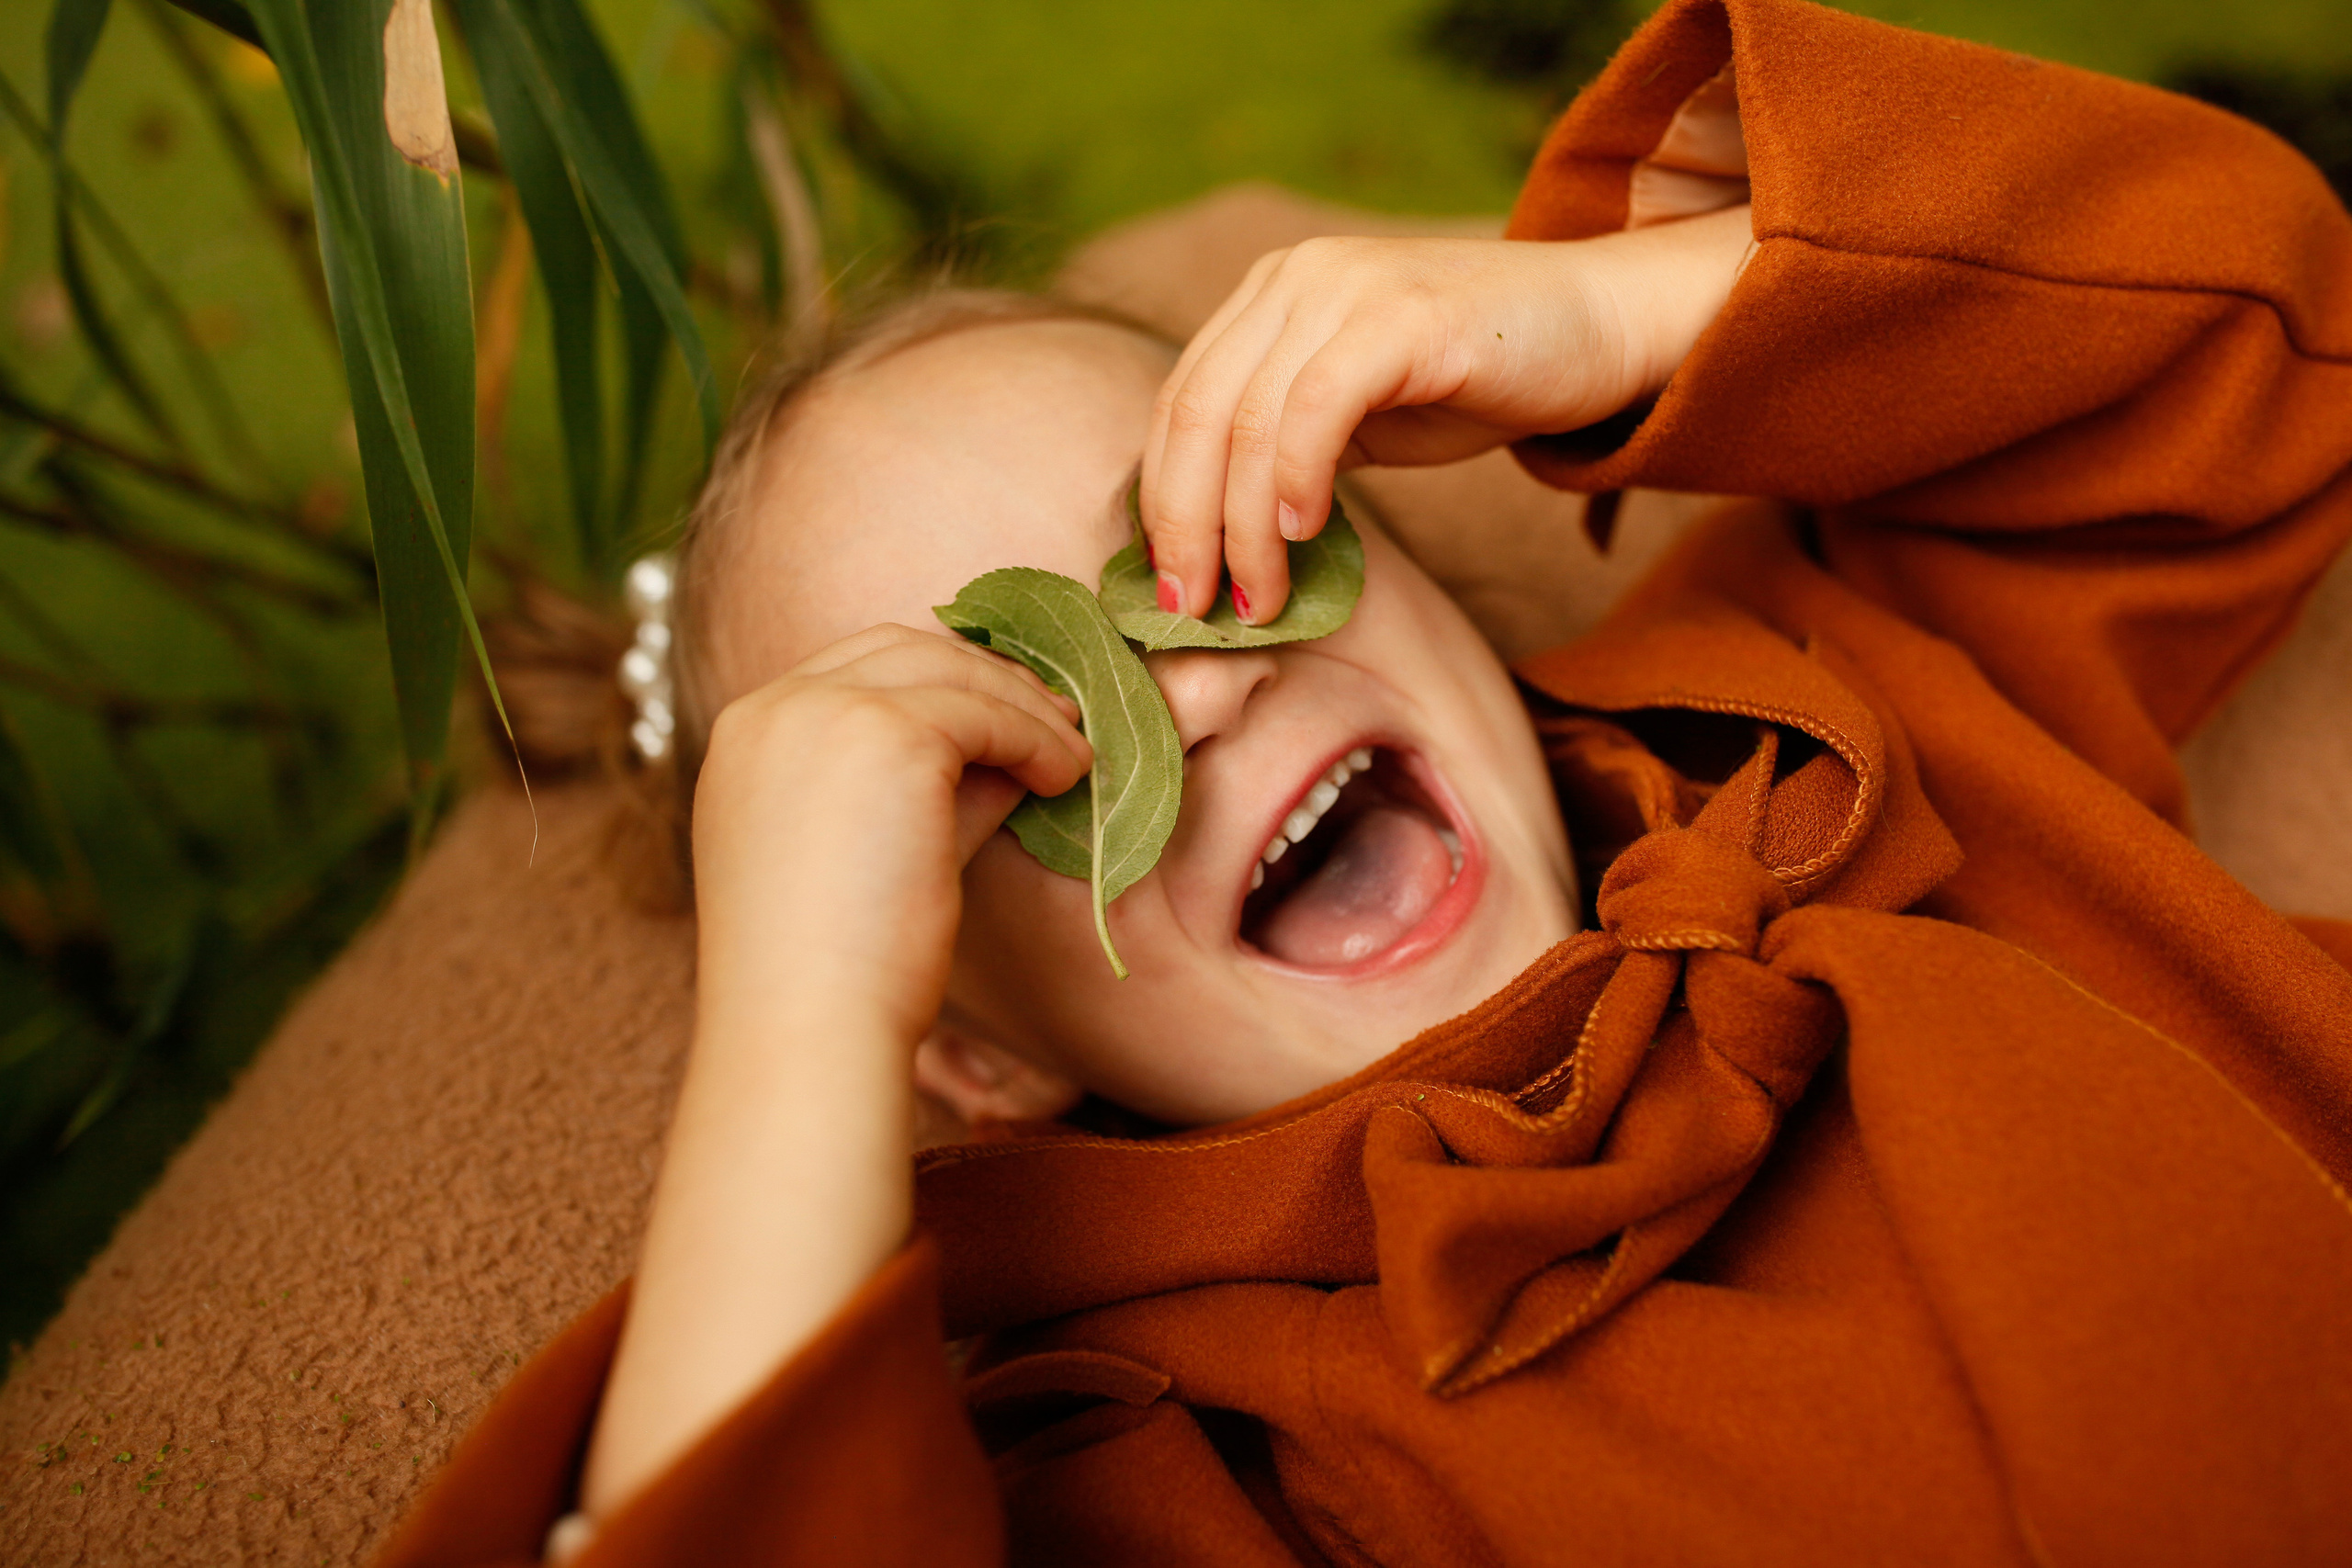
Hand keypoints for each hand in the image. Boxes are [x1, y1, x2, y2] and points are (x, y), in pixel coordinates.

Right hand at [691, 622, 1090, 1044]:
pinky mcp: (883, 734)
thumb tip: (1016, 751)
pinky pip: (983, 713)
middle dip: (985, 679)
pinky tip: (1066, 779)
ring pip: (949, 672)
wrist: (810, 1028)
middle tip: (1053, 719)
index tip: (1000, 715)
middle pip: (900, 649)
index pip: (854, 669)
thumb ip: (935, 790)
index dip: (936, 682)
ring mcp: (821, 712)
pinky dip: (1035, 738)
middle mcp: (773, 708)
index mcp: (747, 735)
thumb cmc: (840, 971)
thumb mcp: (880, 851)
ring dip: (1023, 708)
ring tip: (1073, 757)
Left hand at [1140, 204, 1753, 622]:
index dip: (1159, 501)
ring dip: (1240, 528)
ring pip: (1247, 419)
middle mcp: (1293, 278)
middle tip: (1189, 610)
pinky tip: (1302, 535)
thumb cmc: (1483, 379)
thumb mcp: (1362, 417)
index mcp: (1270, 296)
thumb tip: (1215, 544)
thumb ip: (1287, 452)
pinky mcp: (1401, 314)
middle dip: (1182, 526)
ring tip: (1258, 599)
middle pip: (1195, 414)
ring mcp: (1345, 286)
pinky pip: (1315, 406)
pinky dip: (1293, 478)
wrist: (1604, 324)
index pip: (1179, 404)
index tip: (1167, 586)